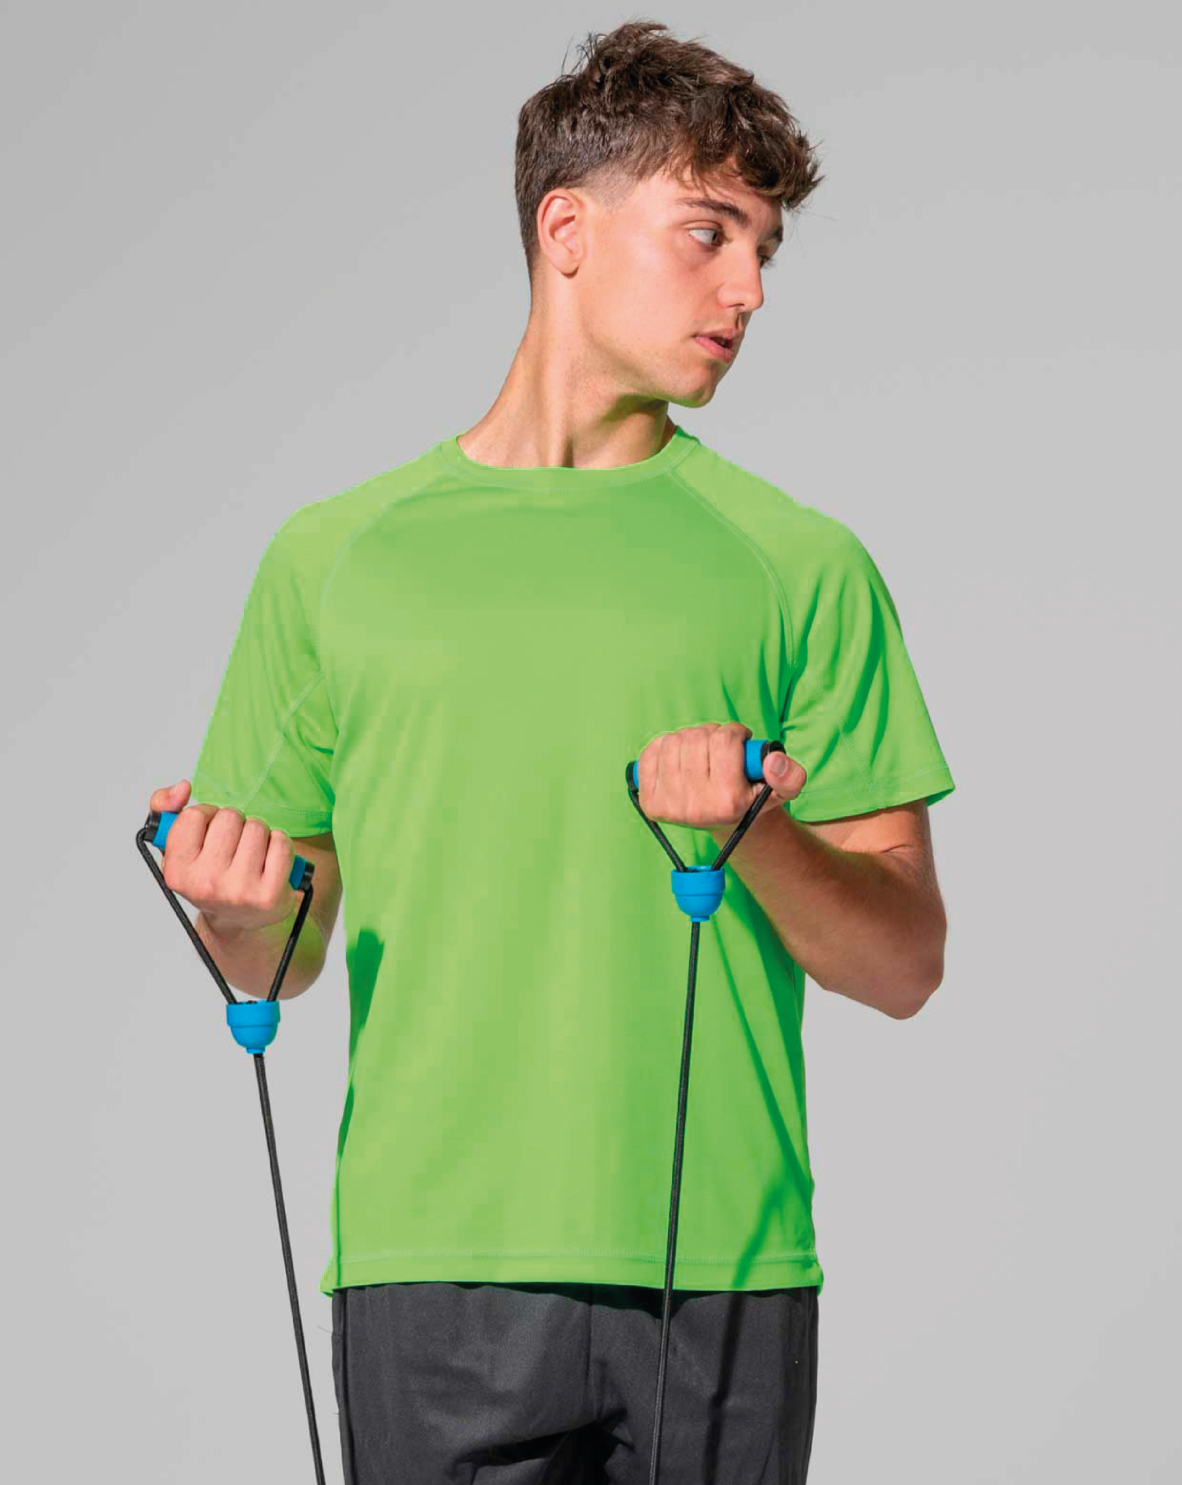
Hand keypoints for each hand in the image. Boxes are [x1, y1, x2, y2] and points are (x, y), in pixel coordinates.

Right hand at [149, 778, 299, 930]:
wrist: (239, 919)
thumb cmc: (208, 876)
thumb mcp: (177, 847)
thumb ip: (165, 810)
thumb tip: (181, 787)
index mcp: (177, 873)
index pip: (193, 816)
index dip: (206, 815)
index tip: (209, 830)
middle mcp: (206, 885)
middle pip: (229, 818)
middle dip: (234, 823)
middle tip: (233, 846)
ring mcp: (239, 892)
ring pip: (256, 827)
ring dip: (257, 833)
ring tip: (251, 854)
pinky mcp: (271, 895)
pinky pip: (281, 842)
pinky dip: (278, 843)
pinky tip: (270, 860)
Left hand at [634, 723, 806, 829]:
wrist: (724, 823)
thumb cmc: (750, 796)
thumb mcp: (781, 790)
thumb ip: (791, 776)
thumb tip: (774, 762)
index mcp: (728, 802)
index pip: (725, 741)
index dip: (735, 732)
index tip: (739, 740)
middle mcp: (696, 808)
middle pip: (697, 738)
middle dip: (712, 735)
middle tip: (719, 748)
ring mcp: (669, 806)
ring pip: (674, 741)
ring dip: (690, 740)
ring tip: (702, 754)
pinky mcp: (650, 802)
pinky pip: (651, 752)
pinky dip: (666, 747)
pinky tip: (681, 760)